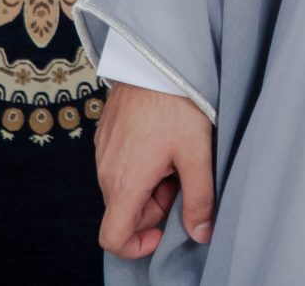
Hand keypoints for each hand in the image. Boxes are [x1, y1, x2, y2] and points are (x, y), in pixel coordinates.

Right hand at [96, 81, 215, 257]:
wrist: (153, 59)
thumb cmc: (175, 103)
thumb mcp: (196, 152)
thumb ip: (200, 197)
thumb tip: (202, 233)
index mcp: (125, 183)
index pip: (113, 237)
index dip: (136, 245)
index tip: (163, 231)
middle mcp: (106, 173)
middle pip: (124, 213)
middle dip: (155, 207)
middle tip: (181, 178)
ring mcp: (102, 154)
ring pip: (124, 189)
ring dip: (150, 185)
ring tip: (174, 154)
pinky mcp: (106, 137)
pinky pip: (120, 166)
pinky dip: (141, 165)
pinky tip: (162, 140)